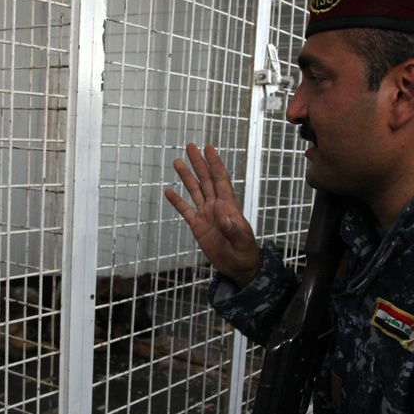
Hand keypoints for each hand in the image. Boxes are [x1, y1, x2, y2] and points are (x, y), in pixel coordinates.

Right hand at [165, 143, 260, 288]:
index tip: (209, 148)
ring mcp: (206, 215)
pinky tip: (168, 191)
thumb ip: (233, 230)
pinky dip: (177, 201)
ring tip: (177, 162)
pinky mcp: (198, 226)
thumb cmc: (245, 253)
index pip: (221, 180)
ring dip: (186, 176)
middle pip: (206, 180)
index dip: (215, 164)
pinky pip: (185, 211)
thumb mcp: (242, 243)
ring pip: (194, 191)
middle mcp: (216, 206)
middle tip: (190, 146)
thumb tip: (224, 217)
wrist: (238, 267)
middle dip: (199, 163)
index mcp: (229, 206)